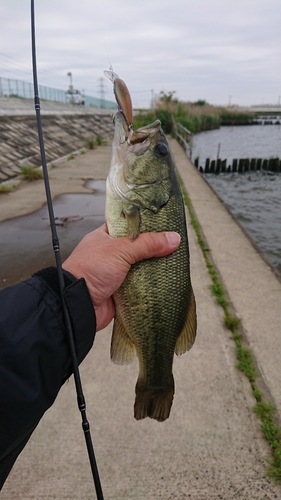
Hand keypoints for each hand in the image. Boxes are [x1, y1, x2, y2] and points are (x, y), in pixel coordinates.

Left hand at [62, 224, 180, 330]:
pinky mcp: (121, 291)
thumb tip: (173, 238)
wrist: (78, 305)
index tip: (165, 223)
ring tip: (175, 261)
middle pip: (137, 247)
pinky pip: (140, 286)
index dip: (145, 224)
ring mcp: (115, 273)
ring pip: (140, 268)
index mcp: (104, 237)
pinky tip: (165, 281)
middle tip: (174, 244)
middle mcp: (110, 254)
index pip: (128, 225)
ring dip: (154, 268)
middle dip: (154, 248)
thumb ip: (147, 243)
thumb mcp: (120, 250)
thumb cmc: (90, 270)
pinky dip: (150, 285)